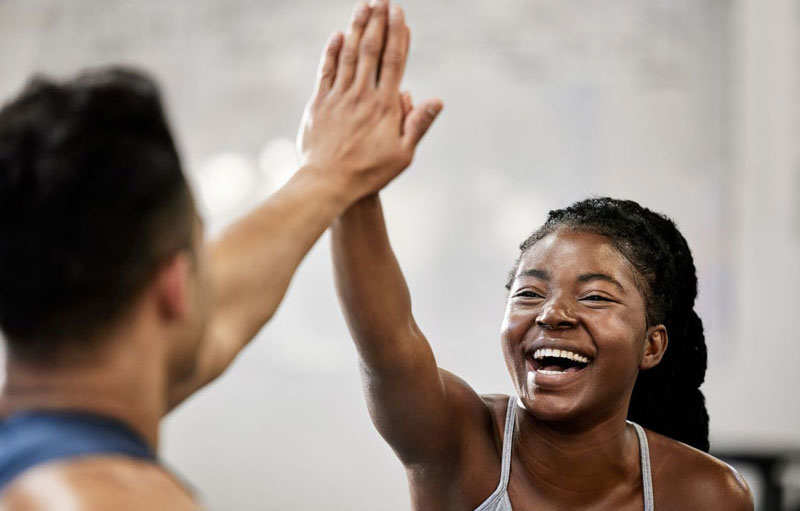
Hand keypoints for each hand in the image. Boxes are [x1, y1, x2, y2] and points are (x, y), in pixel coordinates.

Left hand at [297, 0, 442, 203]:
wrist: (327, 183)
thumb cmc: (369, 173)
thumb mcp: (402, 154)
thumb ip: (418, 124)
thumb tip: (438, 100)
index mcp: (384, 106)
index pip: (394, 62)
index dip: (398, 35)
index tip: (401, 14)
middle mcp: (361, 95)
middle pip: (371, 51)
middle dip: (378, 22)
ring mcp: (338, 97)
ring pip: (349, 55)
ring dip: (357, 28)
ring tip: (364, 5)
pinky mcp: (319, 104)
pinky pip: (326, 71)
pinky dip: (332, 51)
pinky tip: (337, 35)